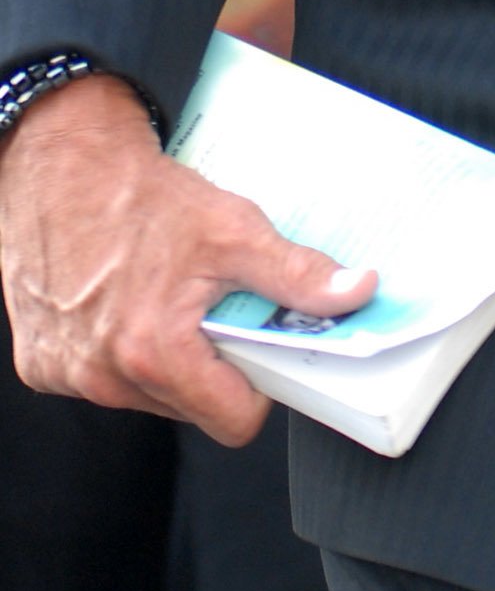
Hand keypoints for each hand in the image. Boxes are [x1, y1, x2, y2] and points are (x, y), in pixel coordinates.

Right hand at [0, 71, 374, 443]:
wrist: (63, 168)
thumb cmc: (143, 198)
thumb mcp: (234, 230)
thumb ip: (298, 275)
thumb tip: (357, 292)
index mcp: (155, 354)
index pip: (233, 422)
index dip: (258, 387)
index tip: (258, 346)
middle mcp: (105, 377)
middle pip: (191, 409)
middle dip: (212, 367)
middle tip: (212, 309)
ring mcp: (68, 376)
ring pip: (147, 397)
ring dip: (166, 360)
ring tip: (167, 298)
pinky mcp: (42, 366)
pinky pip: (101, 379)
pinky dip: (119, 351)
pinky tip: (124, 302)